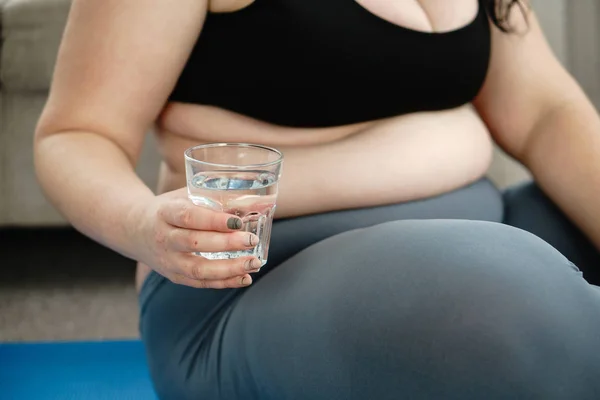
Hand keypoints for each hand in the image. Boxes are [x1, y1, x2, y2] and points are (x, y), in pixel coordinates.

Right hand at [132, 188, 260, 288]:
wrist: (135, 229)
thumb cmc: (171, 208)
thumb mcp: (186, 195)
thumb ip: (217, 198)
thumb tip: (261, 201)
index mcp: (165, 212)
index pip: (189, 217)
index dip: (214, 221)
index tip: (238, 221)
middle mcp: (164, 238)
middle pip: (195, 243)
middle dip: (226, 244)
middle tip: (251, 240)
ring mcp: (169, 260)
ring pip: (198, 269)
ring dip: (229, 268)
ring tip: (254, 263)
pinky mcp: (175, 276)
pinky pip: (201, 283)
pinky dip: (224, 282)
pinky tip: (245, 278)